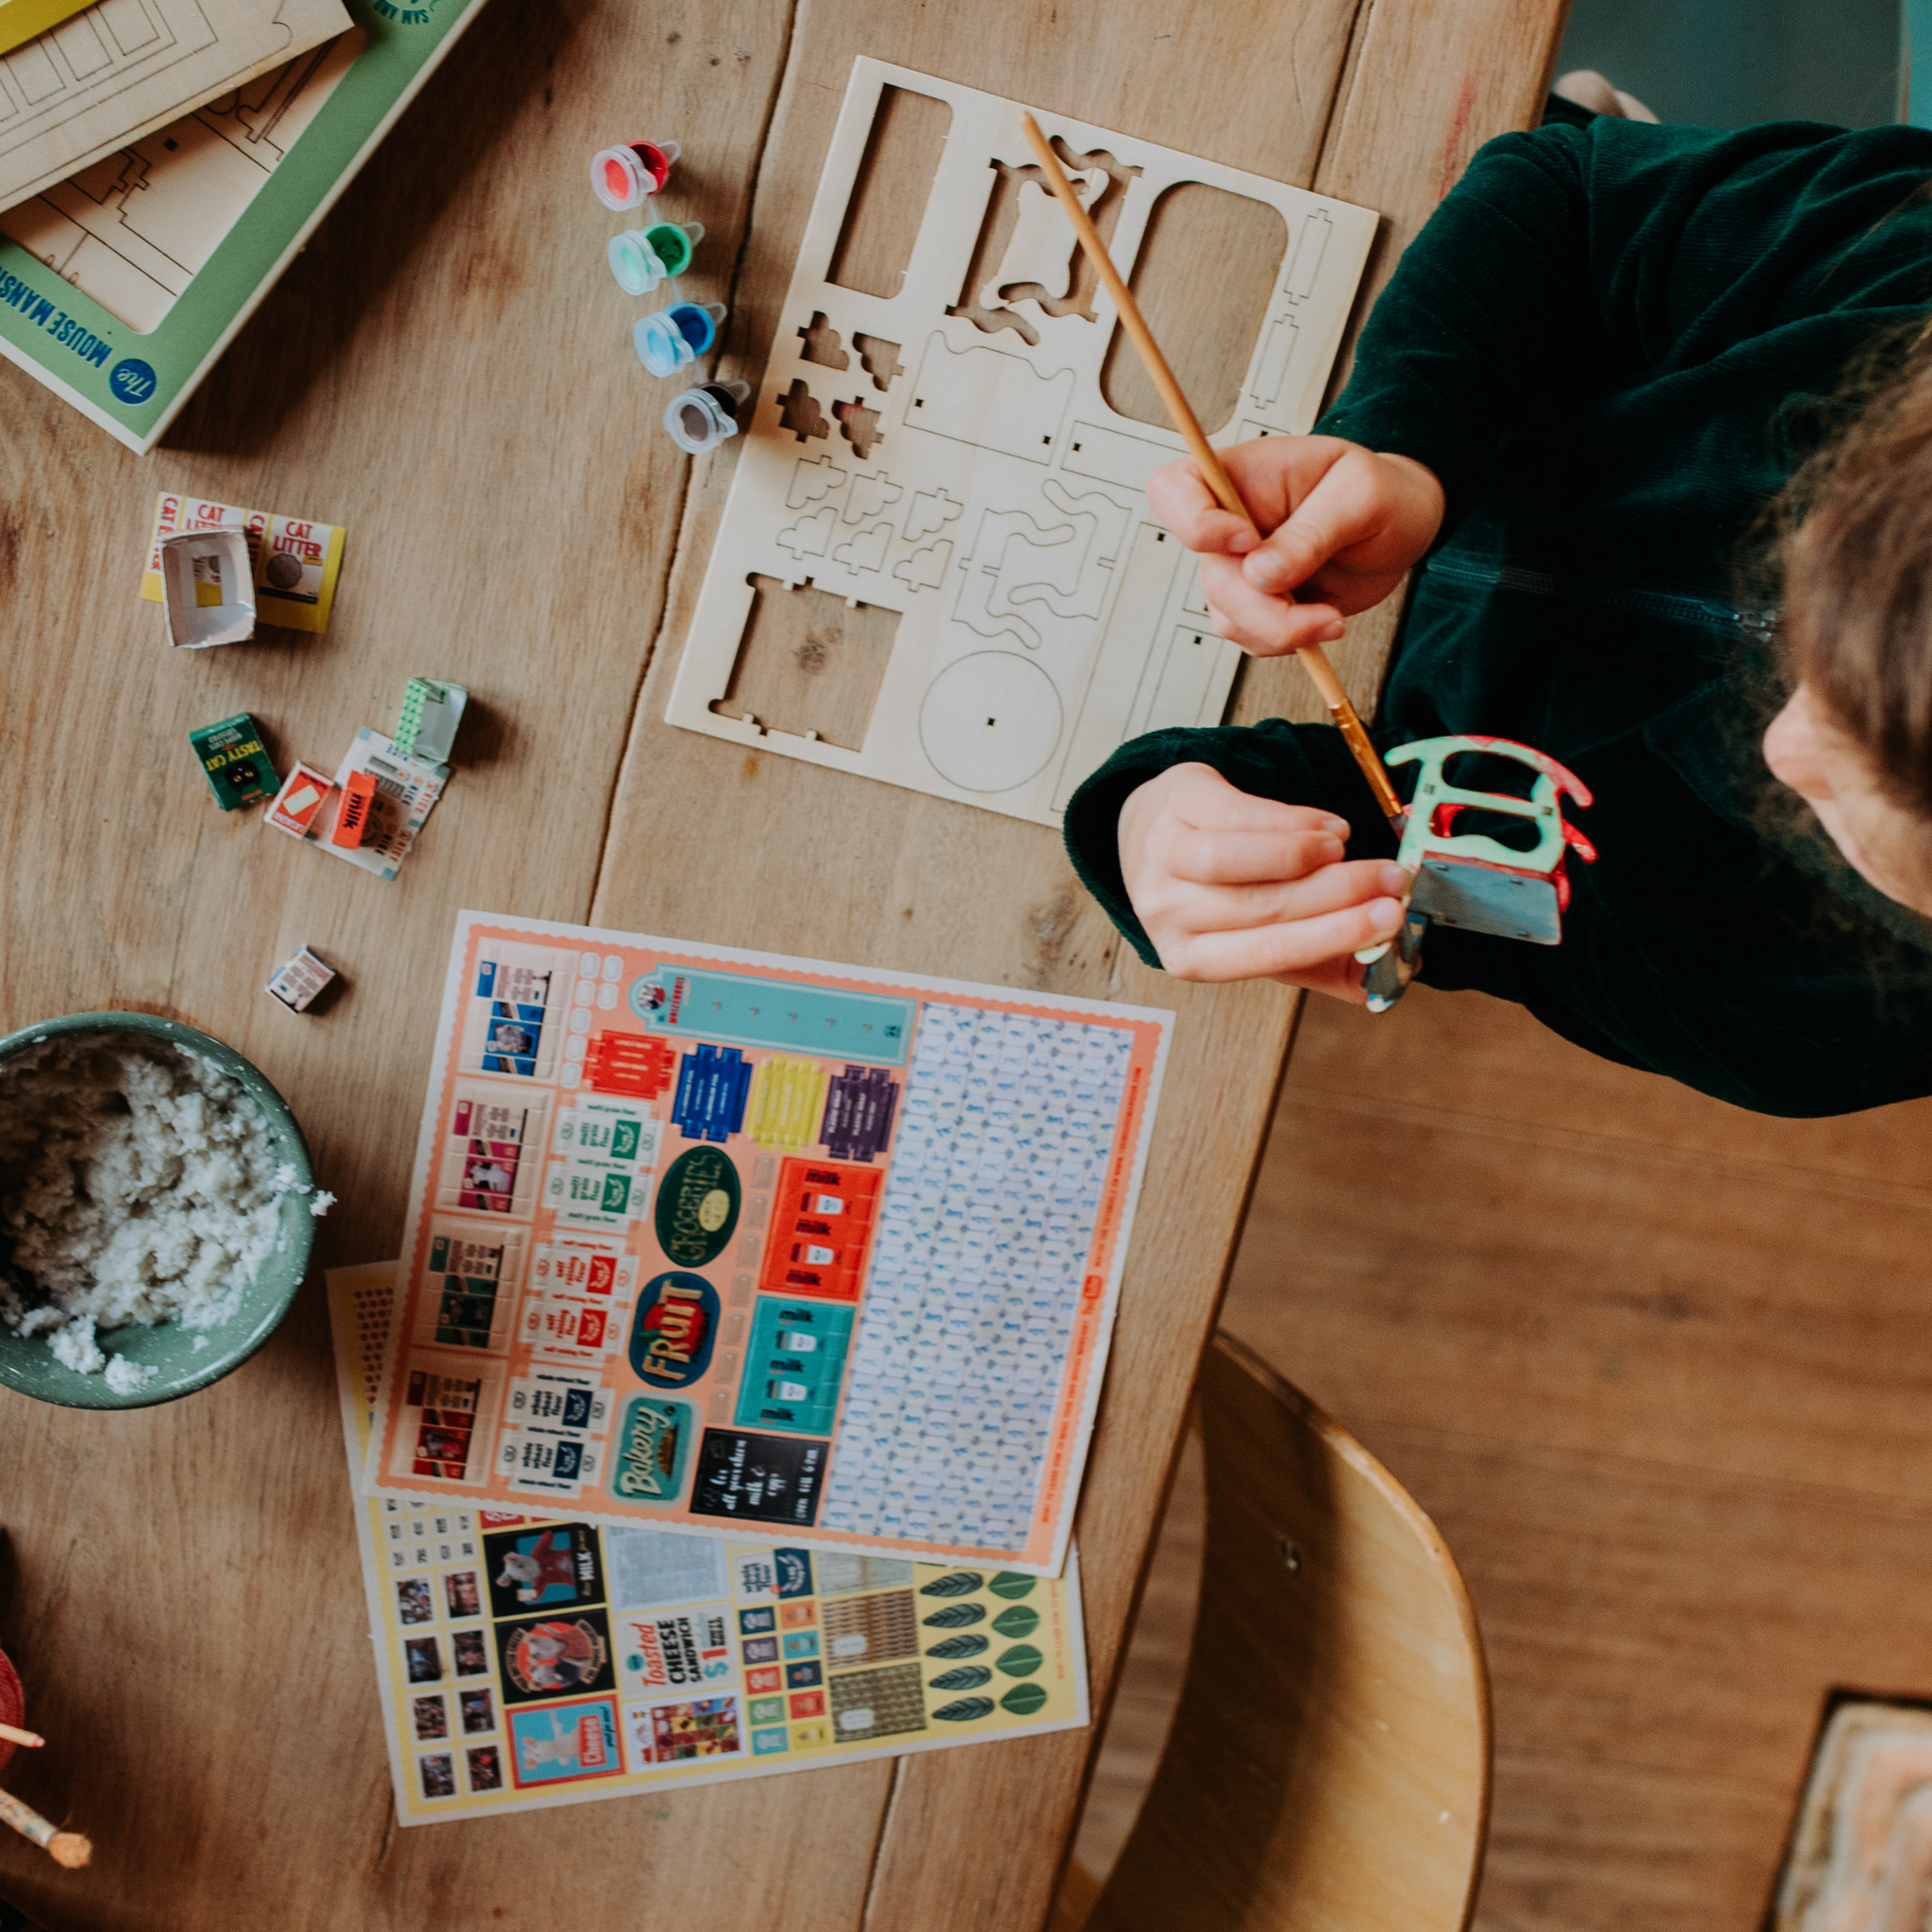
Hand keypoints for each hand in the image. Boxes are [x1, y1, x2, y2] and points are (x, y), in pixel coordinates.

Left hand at [1119, 763, 1411, 1002]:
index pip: (1266, 953)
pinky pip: (1241, 814)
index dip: (1332, 936)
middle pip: (1263, 907)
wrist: (1162, 834)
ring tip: (1347, 849)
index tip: (1390, 920)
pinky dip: (1294, 820)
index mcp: (1190, 958)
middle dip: (1340, 894)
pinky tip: (1326, 826)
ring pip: (1243, 860)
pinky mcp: (1176, 806)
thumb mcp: (1258, 934)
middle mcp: (1167, 913)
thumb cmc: (1219, 891)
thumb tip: (1384, 981)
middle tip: (1392, 880)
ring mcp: (1164, 857)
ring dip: (1309, 855)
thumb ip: (1318, 960)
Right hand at [1147, 436, 1443, 656]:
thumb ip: (1310, 533)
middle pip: (1212, 576)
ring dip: (1280, 630)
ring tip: (1330, 618)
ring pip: (1228, 616)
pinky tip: (1322, 621)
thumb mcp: (1360, 497)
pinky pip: (1250, 636)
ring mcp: (1239, 567)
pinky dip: (1287, 641)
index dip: (1195, 524)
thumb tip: (1260, 575)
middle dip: (1264, 608)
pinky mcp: (1257, 602)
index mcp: (1243, 476)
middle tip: (1318, 612)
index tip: (1248, 540)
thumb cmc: (1381, 492)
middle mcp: (1230, 522)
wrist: (1401, 528)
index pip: (1174, 490)